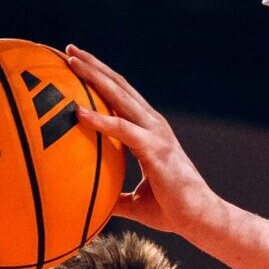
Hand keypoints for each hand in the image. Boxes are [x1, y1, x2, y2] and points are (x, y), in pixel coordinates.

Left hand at [64, 46, 218, 234]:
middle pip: (119, 86)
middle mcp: (152, 124)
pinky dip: (100, 120)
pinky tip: (78, 112)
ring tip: (71, 61)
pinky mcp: (155, 148)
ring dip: (94, 77)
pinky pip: (122, 130)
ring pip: (120, 96)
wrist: (199, 219)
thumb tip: (90, 205)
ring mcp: (155, 133)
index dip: (100, 78)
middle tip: (69, 49)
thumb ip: (113, 197)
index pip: (121, 96)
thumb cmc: (170, 209)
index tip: (77, 64)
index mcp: (149, 131)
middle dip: (93, 66)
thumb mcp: (134, 202)